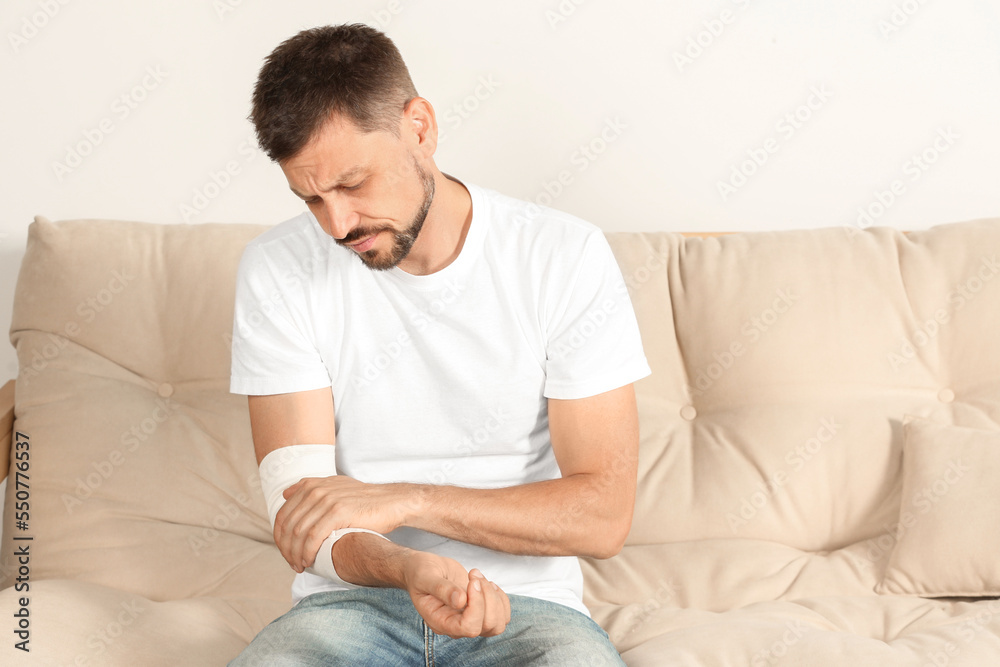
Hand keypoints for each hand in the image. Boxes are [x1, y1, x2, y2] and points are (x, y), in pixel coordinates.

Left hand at [274, 475, 412, 572]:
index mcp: (311, 486)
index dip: (280, 538)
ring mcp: (326, 500)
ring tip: (299, 566)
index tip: (286, 553)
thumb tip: (285, 493)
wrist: (392, 502)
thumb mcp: (336, 486)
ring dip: (295, 554)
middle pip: (288, 526)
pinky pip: (313, 537)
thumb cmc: (364, 500)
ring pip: (299, 533)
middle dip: (286, 549)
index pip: (283, 515)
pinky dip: (307, 552)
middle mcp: (315, 490)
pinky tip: (309, 562)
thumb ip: (311, 487)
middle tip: (292, 564)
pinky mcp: (338, 512)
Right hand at [402, 552, 510, 637]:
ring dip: (495, 597)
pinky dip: (501, 598)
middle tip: (474, 575)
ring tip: (479, 578)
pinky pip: (502, 614)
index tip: (471, 582)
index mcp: (441, 622)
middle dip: (488, 597)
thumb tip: (461, 601)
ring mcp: (470, 620)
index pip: (469, 627)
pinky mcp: (480, 612)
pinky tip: (487, 583)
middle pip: (488, 625)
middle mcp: (457, 626)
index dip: (477, 605)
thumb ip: (441, 589)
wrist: (424, 570)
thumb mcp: (426, 577)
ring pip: (498, 623)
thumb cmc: (421, 573)